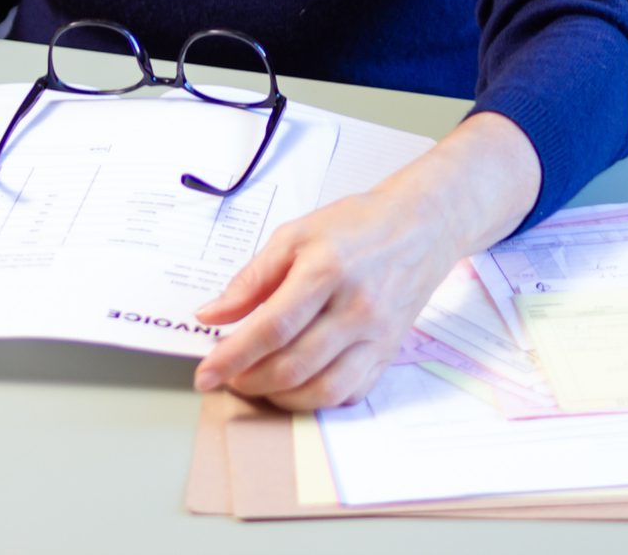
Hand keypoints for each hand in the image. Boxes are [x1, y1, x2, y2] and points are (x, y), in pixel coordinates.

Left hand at [192, 189, 457, 409]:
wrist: (421, 227)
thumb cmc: (355, 227)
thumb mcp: (295, 235)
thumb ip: (251, 278)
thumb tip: (212, 315)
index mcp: (326, 272)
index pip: (272, 327)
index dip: (233, 356)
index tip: (206, 373)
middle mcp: (355, 309)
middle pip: (294, 365)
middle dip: (250, 381)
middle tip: (228, 378)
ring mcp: (376, 336)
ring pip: (322, 390)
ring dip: (280, 398)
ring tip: (257, 384)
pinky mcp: (388, 353)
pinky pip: (349, 393)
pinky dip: (315, 399)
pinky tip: (295, 386)